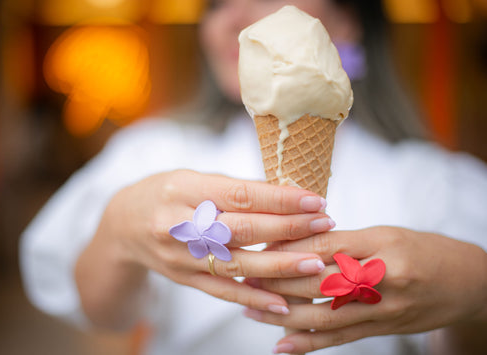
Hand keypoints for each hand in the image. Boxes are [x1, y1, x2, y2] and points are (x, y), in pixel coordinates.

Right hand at [75, 170, 333, 328]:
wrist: (122, 226)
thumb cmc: (165, 193)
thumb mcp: (191, 178)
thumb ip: (233, 189)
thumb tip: (284, 194)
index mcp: (182, 190)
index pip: (238, 195)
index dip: (279, 199)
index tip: (314, 199)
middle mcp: (178, 225)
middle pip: (241, 230)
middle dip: (288, 228)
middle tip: (325, 224)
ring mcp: (180, 257)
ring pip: (236, 264)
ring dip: (279, 266)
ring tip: (315, 262)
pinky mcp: (185, 279)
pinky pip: (222, 291)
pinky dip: (253, 298)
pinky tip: (283, 302)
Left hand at [242, 226, 486, 353]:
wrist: (466, 283)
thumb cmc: (422, 250)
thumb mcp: (386, 233)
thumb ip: (343, 240)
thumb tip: (294, 242)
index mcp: (381, 245)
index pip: (325, 245)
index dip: (288, 247)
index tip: (258, 247)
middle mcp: (382, 278)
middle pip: (318, 280)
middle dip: (276, 280)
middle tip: (244, 276)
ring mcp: (382, 309)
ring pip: (324, 314)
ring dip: (282, 314)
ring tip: (250, 308)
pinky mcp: (381, 330)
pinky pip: (340, 339)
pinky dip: (309, 344)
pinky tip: (281, 344)